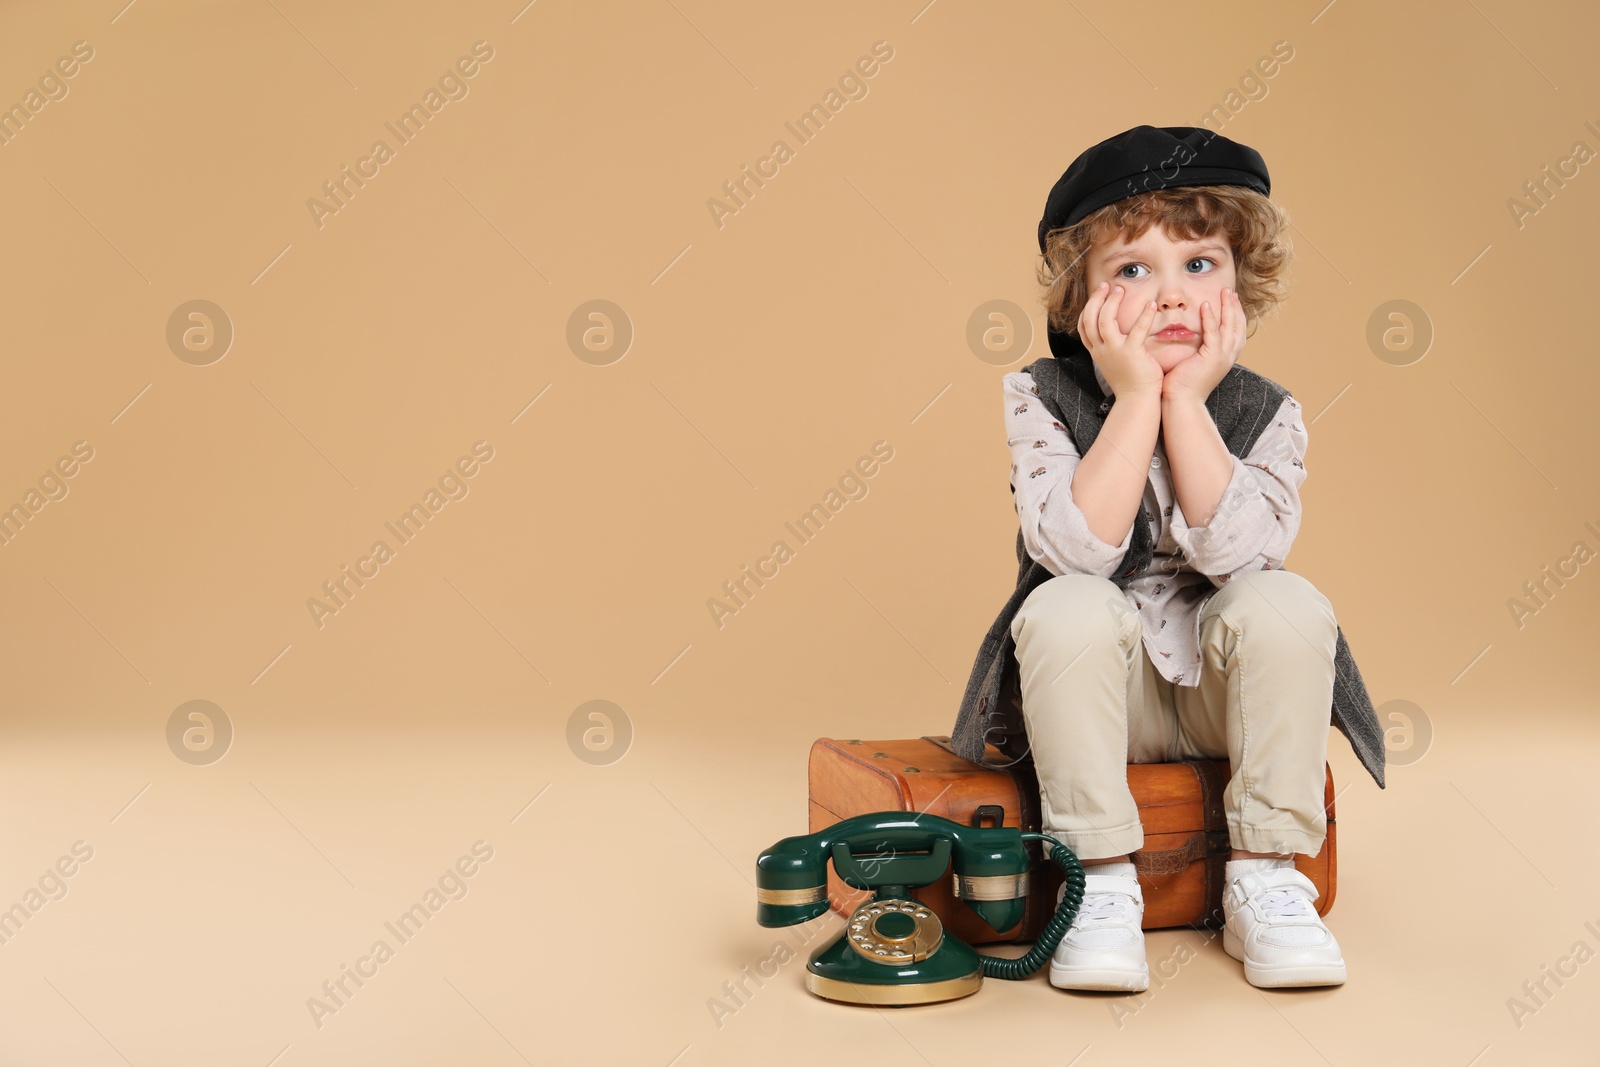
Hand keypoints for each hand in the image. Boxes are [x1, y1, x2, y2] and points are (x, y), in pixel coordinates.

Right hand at [1077, 281, 1164, 399]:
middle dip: (1096, 299)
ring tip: (1121, 290)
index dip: (1088, 308)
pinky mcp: (1131, 354)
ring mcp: (1114, 352)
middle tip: (1107, 286)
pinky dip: (1144, 315)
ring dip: (1112, 302)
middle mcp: (1101, 350)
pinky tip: (1151, 305)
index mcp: (1097, 352)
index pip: (1083, 326)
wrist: (1137, 401)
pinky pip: (1136, 329)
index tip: (1098, 296)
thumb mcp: (1115, 363)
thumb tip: (1117, 335)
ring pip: (1104, 320)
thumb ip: (1112, 348)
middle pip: (1089, 318)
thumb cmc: (1130, 382)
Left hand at [1161, 287, 1245, 404]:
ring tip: (1225, 292)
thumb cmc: (1182, 384)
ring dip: (1228, 307)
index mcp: (1226, 358)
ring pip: (1230, 326)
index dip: (1236, 314)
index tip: (1231, 300)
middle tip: (1230, 291)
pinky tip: (1206, 305)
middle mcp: (1229, 357)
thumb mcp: (1194, 363)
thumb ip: (1197, 349)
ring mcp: (1223, 358)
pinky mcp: (1212, 358)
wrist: (1180, 402)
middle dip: (1235, 307)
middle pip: (1238, 326)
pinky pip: (1214, 333)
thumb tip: (1191, 336)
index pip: (1237, 332)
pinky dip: (1211, 318)